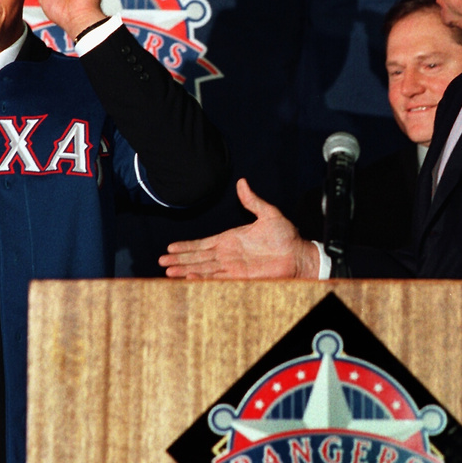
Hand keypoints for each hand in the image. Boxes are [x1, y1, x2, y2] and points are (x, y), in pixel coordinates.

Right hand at [160, 178, 321, 278]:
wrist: (299, 255)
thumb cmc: (286, 235)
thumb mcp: (268, 213)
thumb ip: (253, 200)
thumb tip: (242, 182)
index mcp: (230, 239)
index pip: (202, 244)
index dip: (186, 246)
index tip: (170, 248)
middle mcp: (228, 255)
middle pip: (198, 258)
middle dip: (180, 260)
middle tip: (162, 264)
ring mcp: (233, 267)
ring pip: (204, 270)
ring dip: (186, 271)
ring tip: (169, 273)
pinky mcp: (241, 278)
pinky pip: (218, 280)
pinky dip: (203, 280)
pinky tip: (191, 279)